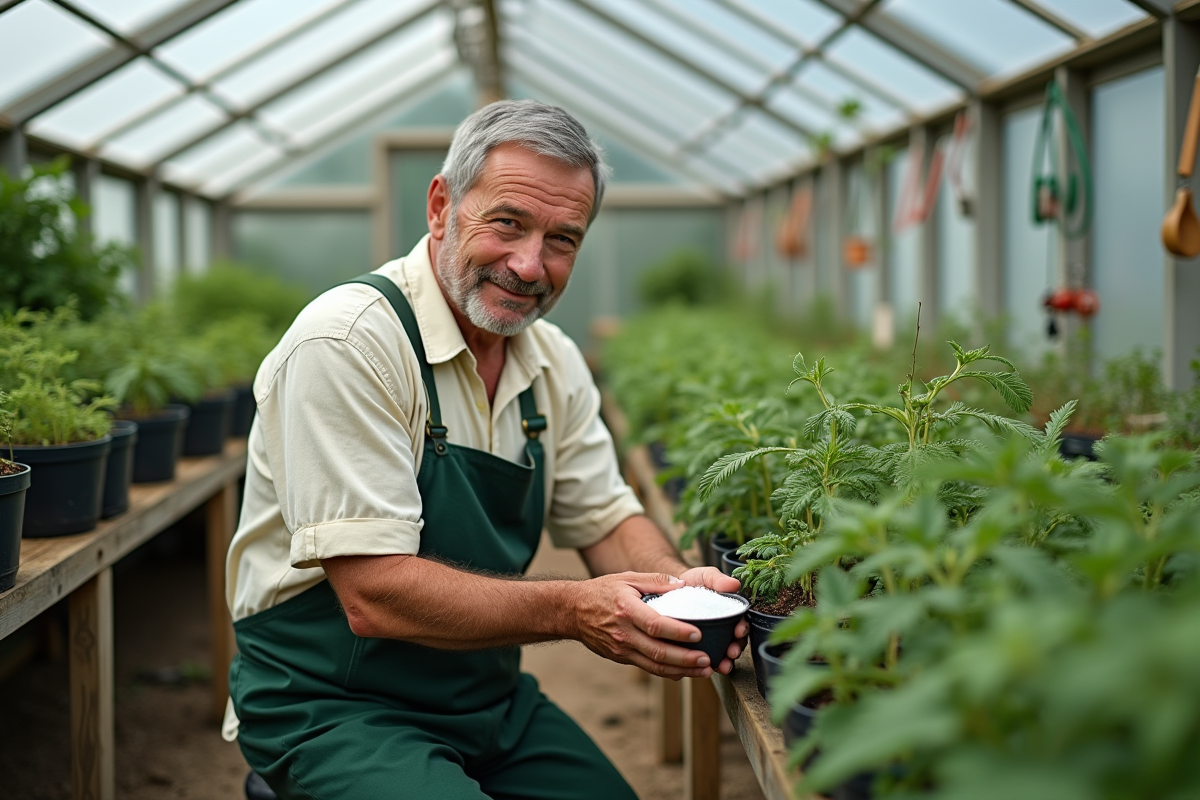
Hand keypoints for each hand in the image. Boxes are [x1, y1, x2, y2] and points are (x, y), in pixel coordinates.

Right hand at [569, 572, 716, 679]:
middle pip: (658, 652)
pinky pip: (647, 667)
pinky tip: (684, 672)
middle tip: (708, 660)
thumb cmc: (602, 591)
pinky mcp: (620, 658)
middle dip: (685, 659)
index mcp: (627, 610)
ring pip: (654, 666)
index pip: (655, 625)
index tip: (698, 635)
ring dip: (681, 670)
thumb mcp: (627, 578)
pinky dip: (667, 672)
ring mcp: (621, 649)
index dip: (678, 632)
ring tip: (703, 670)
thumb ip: (656, 580)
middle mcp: (623, 633)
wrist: (572, 611)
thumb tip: (682, 584)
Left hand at [679, 567, 748, 675]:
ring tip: (723, 666)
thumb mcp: (705, 576)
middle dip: (736, 648)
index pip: (741, 622)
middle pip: (735, 641)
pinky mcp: (698, 645)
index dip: (743, 628)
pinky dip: (708, 665)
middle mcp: (724, 626)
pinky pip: (705, 658)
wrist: (671, 588)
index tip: (739, 630)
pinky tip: (707, 669)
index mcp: (729, 611)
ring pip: (723, 652)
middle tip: (732, 652)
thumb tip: (734, 585)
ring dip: (726, 661)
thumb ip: (718, 580)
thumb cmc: (693, 581)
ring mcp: (712, 637)